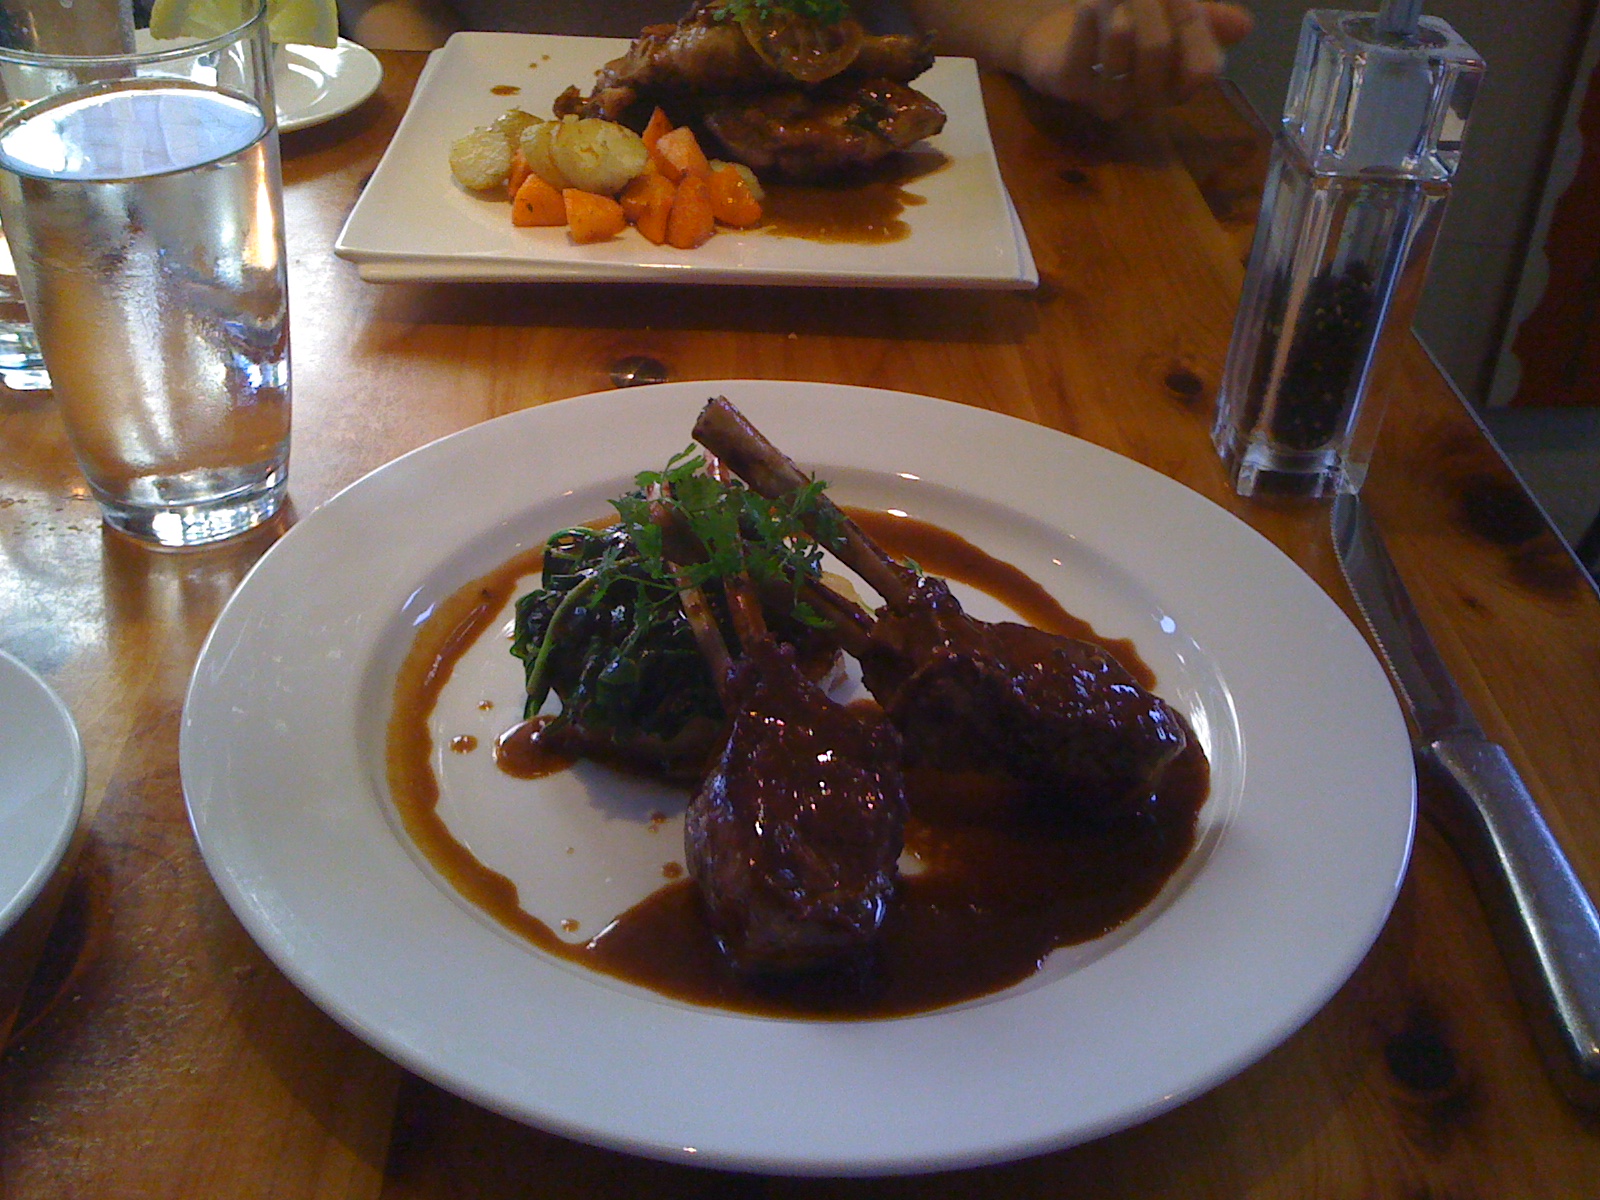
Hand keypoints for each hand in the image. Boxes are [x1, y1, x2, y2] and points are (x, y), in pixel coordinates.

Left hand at [1017, 0, 1253, 120]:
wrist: (1055, 33)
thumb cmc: (1123, 22)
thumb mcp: (1170, 14)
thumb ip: (1205, 18)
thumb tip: (1244, 26)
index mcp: (1176, 86)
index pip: (1204, 68)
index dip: (1196, 25)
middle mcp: (1144, 99)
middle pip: (1159, 48)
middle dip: (1153, 0)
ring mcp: (1104, 97)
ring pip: (1122, 45)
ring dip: (1118, 2)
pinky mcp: (1067, 88)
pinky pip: (1081, 51)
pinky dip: (1087, 18)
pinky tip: (1088, 3)